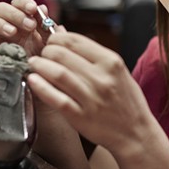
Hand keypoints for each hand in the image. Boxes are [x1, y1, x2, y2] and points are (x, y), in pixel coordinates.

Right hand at [0, 0, 62, 56]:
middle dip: (15, 14)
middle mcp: (5, 24)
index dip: (24, 3)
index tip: (33, 9)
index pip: (18, 2)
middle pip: (0, 8)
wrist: (38, 80)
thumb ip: (48, 26)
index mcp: (21, 19)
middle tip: (29, 26)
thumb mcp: (51, 43)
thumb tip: (43, 8)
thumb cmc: (44, 60)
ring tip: (12, 32)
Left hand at [26, 32, 157, 154]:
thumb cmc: (126, 101)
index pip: (75, 40)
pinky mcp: (81, 116)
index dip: (57, 38)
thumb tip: (64, 35)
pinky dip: (41, 87)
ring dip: (39, 65)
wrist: (136, 133)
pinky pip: (56, 98)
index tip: (51, 41)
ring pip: (57, 74)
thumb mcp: (118, 72)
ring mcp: (91, 98)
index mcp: (111, 62)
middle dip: (46, 51)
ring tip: (33, 64)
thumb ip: (94, 55)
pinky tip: (32, 80)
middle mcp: (102, 78)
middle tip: (41, 54)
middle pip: (62, 54)